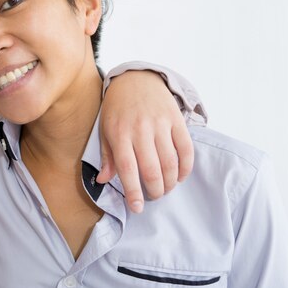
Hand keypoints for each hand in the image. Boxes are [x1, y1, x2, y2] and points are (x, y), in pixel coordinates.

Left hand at [97, 70, 193, 212]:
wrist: (136, 79)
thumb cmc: (117, 109)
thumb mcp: (105, 130)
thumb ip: (107, 156)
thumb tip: (102, 180)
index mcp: (119, 134)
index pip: (127, 168)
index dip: (133, 191)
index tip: (136, 208)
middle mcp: (140, 129)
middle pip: (152, 169)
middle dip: (155, 191)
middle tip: (153, 197)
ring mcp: (160, 124)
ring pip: (170, 162)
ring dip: (170, 182)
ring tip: (165, 188)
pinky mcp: (176, 119)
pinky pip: (186, 149)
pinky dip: (185, 167)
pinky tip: (180, 176)